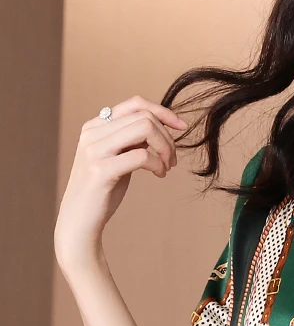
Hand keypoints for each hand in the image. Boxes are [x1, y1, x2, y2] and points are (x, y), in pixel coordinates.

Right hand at [54, 95, 186, 271]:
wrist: (79, 220)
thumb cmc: (102, 191)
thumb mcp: (116, 158)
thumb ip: (130, 140)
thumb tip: (160, 127)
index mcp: (95, 126)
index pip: (134, 104)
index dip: (163, 111)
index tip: (181, 127)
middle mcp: (92, 132)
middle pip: (144, 117)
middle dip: (167, 137)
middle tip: (173, 160)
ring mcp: (95, 150)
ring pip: (145, 129)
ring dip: (165, 148)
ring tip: (167, 167)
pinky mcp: (101, 170)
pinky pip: (142, 155)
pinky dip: (158, 163)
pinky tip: (159, 174)